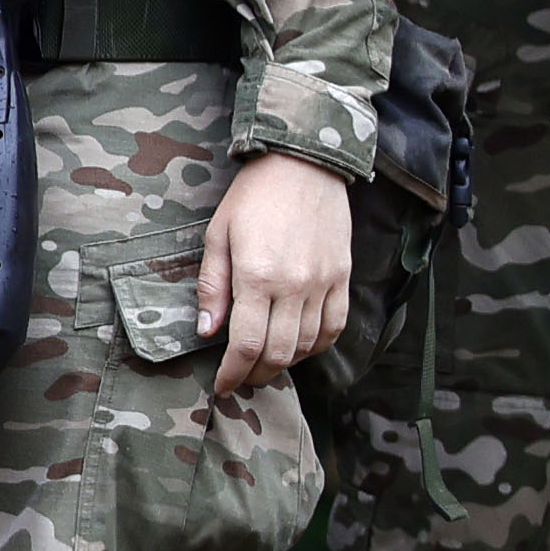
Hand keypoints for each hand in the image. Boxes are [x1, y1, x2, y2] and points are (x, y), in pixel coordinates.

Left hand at [202, 150, 359, 398]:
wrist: (303, 165)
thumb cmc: (253, 196)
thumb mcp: (218, 235)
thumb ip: (212, 287)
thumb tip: (207, 332)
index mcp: (257, 277)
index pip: (246, 345)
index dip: (232, 374)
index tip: (222, 385)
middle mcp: (295, 286)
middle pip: (279, 354)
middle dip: (256, 374)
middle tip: (241, 377)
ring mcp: (323, 284)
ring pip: (308, 346)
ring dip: (285, 363)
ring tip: (265, 363)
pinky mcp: (342, 278)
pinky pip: (335, 328)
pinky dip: (317, 346)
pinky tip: (299, 347)